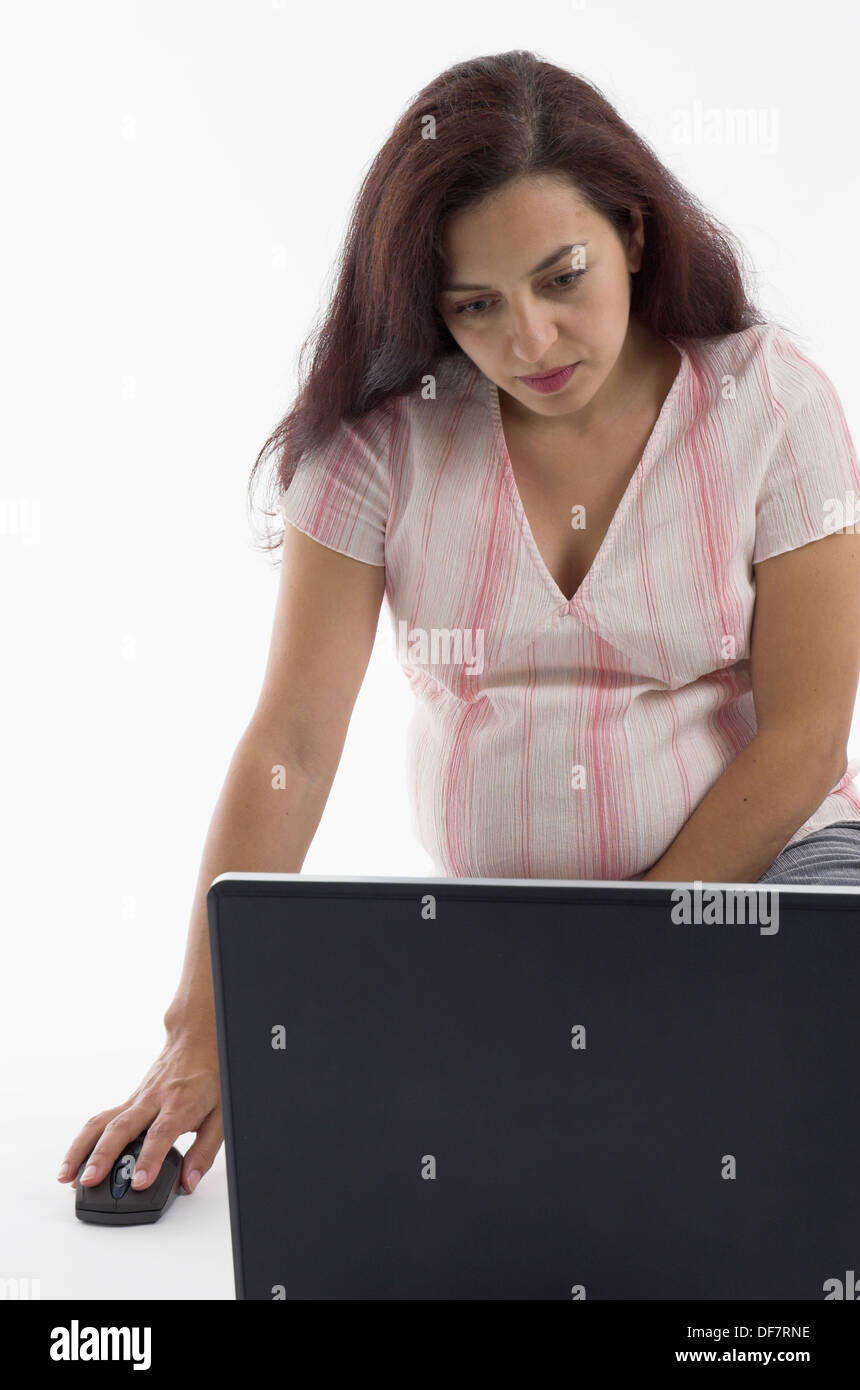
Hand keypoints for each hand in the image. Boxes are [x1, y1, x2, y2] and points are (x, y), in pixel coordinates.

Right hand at [57, 1030, 222, 1195]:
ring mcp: (136, 1100)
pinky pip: (100, 1120)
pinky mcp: (127, 1102)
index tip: (139, 1182)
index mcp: (179, 1104)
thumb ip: (204, 1151)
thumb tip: (188, 1182)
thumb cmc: (210, 1077)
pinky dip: (83, 1140)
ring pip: (101, 1122)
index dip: (150, 1158)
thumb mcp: (221, 1115)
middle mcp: (152, 1101)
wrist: (196, 1041)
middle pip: (122, 1128)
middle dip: (103, 1156)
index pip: (161, 1133)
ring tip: (67, 1176)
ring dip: (81, 1149)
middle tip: (89, 1181)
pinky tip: (74, 1161)